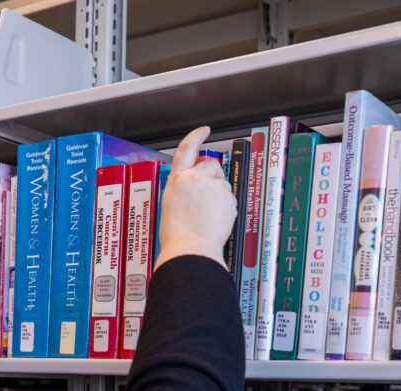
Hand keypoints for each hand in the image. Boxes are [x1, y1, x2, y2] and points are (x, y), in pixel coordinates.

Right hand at [155, 126, 236, 269]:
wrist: (191, 249)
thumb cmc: (177, 234)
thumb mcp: (171, 204)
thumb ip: (184, 189)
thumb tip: (196, 187)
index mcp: (178, 180)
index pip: (186, 149)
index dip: (196, 137)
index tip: (204, 131)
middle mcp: (196, 179)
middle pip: (212, 165)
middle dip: (213, 175)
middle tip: (206, 196)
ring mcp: (215, 188)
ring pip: (222, 183)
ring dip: (218, 194)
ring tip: (207, 215)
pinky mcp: (228, 199)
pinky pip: (229, 198)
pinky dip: (225, 207)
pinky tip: (215, 220)